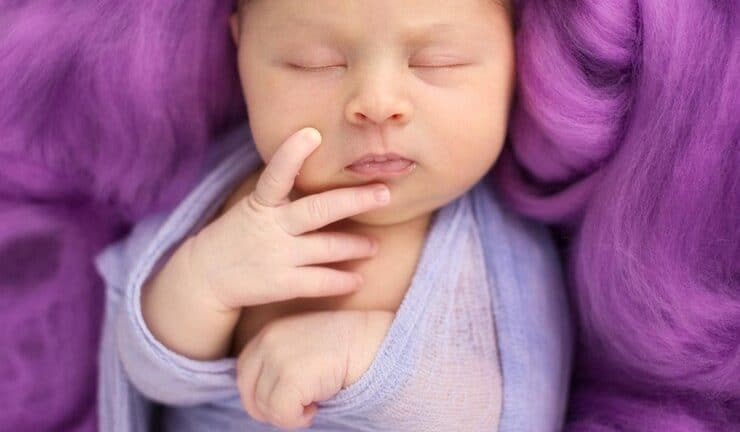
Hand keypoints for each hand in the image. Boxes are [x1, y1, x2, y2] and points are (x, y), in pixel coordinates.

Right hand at [185, 127, 391, 311]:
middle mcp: (271, 226)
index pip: (275, 173)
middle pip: (317, 211)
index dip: (292, 153)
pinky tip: (357, 279)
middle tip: (385, 193)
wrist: (204, 276)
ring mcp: (276, 256)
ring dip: (355, 246)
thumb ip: (285, 193)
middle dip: (354, 201)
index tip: (312, 133)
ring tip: (375, 245)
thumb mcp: (254, 206)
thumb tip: (327, 170)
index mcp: (262, 202)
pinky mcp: (279, 284)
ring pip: (325, 248)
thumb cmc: (240, 234)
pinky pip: (318, 281)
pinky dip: (340, 281)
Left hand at [236, 310, 394, 429]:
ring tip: (314, 402)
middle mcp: (268, 341)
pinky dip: (298, 419)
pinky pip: (281, 414)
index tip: (290, 398)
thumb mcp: (303, 346)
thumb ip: (278, 362)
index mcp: (269, 332)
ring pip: (264, 407)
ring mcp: (278, 357)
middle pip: (248, 392)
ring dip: (288, 414)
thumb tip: (262, 402)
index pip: (245, 374)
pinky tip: (318, 406)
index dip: (263, 394)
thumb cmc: (346, 348)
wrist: (375, 340)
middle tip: (300, 407)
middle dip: (270, 408)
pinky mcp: (291, 375)